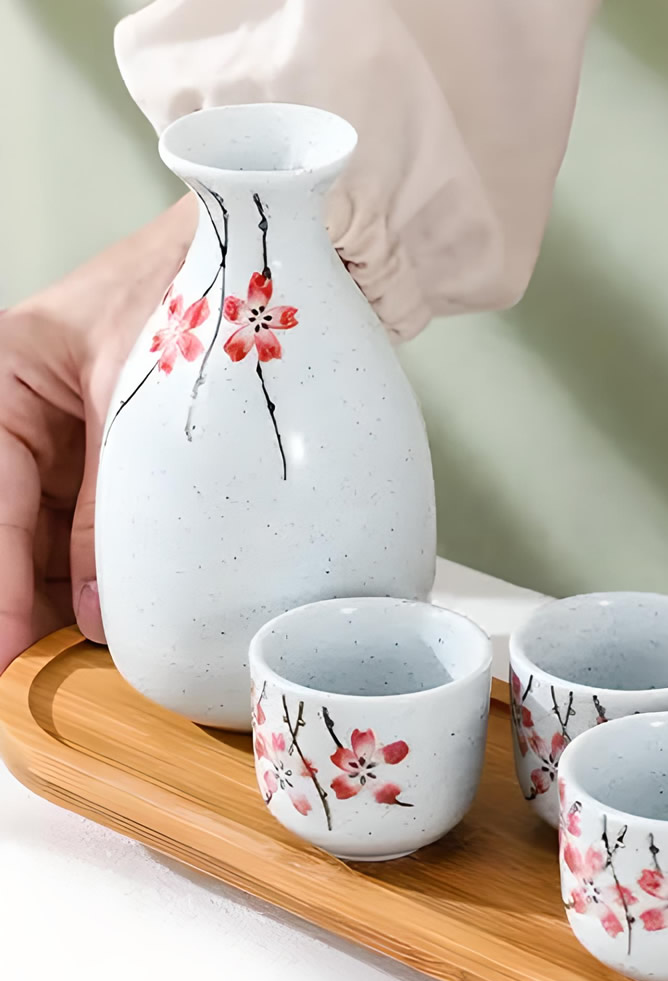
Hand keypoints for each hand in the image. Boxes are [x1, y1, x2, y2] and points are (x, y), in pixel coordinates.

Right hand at [0, 197, 196, 671]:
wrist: (270, 261)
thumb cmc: (198, 289)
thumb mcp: (144, 400)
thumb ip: (114, 506)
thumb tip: (94, 609)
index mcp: (8, 375)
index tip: (3, 647)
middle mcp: (31, 410)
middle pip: (9, 519)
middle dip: (18, 588)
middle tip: (30, 661)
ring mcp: (77, 436)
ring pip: (45, 530)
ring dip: (54, 588)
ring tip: (70, 652)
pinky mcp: (123, 455)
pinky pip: (92, 520)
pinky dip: (95, 565)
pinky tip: (109, 609)